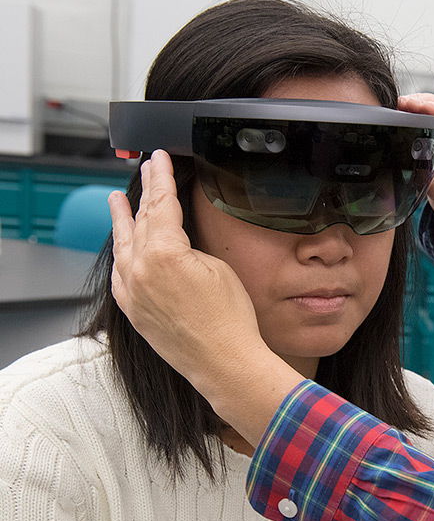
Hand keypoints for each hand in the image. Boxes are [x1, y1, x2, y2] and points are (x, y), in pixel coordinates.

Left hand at [110, 150, 302, 443]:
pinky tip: (122, 247)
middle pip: (140, 219)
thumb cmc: (230, 319)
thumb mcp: (216, 266)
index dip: (161, 177)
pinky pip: (120, 272)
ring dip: (122, 220)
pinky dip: (122, 253)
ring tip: (116, 201)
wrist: (224, 361)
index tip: (158, 159)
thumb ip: (188, 245)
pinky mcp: (132, 309)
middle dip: (144, 192)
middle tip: (146, 170)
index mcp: (162, 253)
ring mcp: (131, 291)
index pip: (161, 203)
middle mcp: (139, 270)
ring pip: (124, 244)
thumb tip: (175, 240)